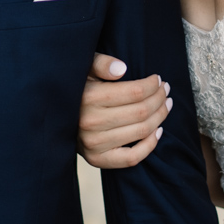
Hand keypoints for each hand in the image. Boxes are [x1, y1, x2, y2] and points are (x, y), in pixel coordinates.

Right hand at [77, 54, 171, 168]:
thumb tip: (121, 68)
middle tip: (165, 90)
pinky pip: (132, 158)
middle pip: (141, 111)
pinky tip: (158, 130)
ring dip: (160, 117)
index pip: (135, 92)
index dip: (152, 85)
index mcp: (89, 97)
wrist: (57, 117)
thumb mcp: (84, 68)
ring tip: (166, 104)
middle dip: (159, 99)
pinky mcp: (97, 160)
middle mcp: (90, 122)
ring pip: (141, 131)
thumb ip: (100, 63)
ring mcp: (93, 144)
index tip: (158, 79)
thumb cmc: (76, 88)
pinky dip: (150, 145)